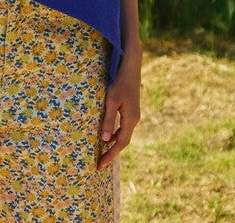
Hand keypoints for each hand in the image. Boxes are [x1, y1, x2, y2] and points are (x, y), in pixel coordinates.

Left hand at [97, 54, 140, 169]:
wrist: (131, 69)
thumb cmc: (119, 83)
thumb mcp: (111, 101)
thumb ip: (108, 120)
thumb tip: (104, 140)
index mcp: (130, 119)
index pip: (120, 143)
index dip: (110, 155)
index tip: (100, 165)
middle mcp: (134, 120)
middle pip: (123, 142)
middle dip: (111, 153)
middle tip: (99, 163)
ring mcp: (134, 115)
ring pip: (124, 135)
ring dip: (114, 144)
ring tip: (102, 153)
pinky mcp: (131, 110)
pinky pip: (124, 128)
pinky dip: (116, 134)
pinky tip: (108, 136)